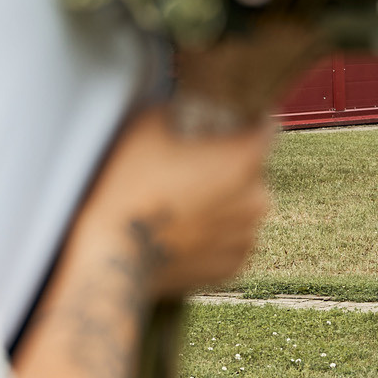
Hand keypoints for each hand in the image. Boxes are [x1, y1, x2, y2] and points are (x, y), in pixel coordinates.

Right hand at [81, 106, 273, 298]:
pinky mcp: (233, 267)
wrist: (113, 258)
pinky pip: (231, 238)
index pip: (264, 130)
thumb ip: (181, 109)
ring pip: (242, 207)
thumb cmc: (127, 187)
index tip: (223, 125)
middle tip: (189, 168)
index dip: (244, 123)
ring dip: (224, 201)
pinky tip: (184, 229)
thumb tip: (190, 109)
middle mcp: (257, 199)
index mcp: (244, 160)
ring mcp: (246, 237)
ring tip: (183, 202)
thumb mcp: (147, 126)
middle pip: (252, 170)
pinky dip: (215, 233)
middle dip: (228, 166)